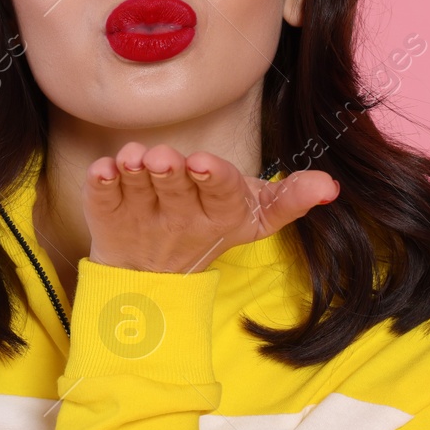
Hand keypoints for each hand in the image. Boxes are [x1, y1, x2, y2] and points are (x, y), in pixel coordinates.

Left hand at [84, 142, 337, 273]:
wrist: (153, 271)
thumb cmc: (209, 224)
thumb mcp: (255, 215)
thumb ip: (290, 198)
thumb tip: (329, 185)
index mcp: (219, 214)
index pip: (219, 194)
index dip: (212, 178)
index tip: (203, 163)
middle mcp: (179, 217)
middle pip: (175, 189)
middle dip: (170, 171)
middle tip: (163, 158)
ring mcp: (142, 216)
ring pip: (138, 189)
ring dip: (134, 171)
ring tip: (134, 158)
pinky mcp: (108, 216)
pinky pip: (101, 198)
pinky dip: (100, 183)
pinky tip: (103, 169)